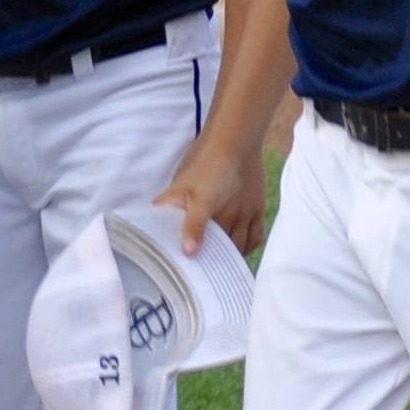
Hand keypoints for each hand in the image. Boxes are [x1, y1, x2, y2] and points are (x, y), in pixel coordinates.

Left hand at [155, 134, 268, 259]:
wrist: (234, 140)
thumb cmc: (204, 160)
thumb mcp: (181, 181)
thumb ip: (168, 201)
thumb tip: (151, 214)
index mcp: (205, 211)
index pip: (196, 243)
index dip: (191, 256)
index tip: (185, 265)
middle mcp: (228, 216)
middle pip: (221, 249)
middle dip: (211, 261)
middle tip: (201, 269)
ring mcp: (245, 214)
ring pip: (240, 247)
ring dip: (230, 258)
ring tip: (219, 264)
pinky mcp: (258, 209)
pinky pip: (256, 237)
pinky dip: (248, 248)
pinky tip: (239, 251)